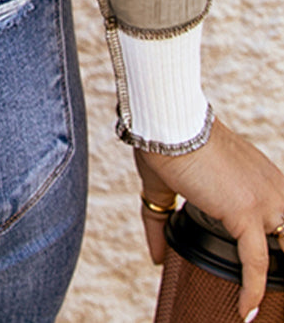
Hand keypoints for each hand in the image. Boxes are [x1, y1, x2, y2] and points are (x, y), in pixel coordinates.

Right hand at [135, 117, 283, 320]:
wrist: (165, 123)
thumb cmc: (164, 143)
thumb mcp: (165, 188)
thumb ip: (162, 223)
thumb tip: (156, 257)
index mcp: (261, 178)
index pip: (282, 218)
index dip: (276, 243)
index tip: (269, 263)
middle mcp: (272, 188)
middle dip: (279, 257)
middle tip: (274, 295)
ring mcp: (264, 200)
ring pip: (283, 249)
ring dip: (276, 276)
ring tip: (262, 306)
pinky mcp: (246, 212)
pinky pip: (257, 262)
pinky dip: (252, 289)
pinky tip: (244, 310)